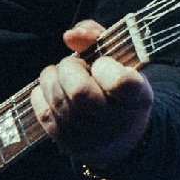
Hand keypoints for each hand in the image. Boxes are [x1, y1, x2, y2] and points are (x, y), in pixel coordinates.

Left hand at [30, 20, 153, 171]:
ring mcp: (89, 137)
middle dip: (69, 67)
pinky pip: (43, 112)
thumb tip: (70, 35)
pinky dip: (43, 94)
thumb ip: (97, 38)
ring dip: (52, 77)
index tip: (103, 63)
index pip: (118, 82)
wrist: (121, 140)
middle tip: (76, 66)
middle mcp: (114, 123)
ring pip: (56, 98)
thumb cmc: (119, 91)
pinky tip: (55, 90)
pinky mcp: (67, 143)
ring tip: (63, 76)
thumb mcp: (123, 63)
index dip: (104, 66)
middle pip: (79, 91)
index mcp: (137, 99)